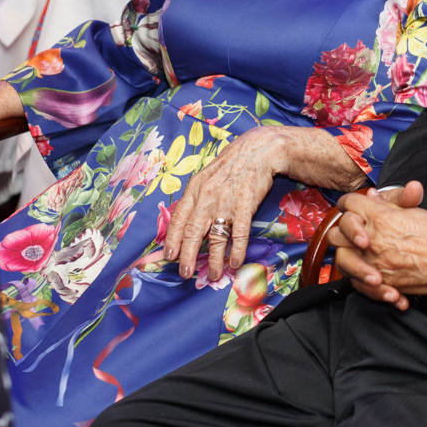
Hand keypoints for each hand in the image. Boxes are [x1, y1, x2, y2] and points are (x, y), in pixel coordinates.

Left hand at [164, 126, 289, 281]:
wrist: (257, 151)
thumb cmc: (230, 166)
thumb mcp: (205, 177)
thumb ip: (194, 198)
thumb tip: (184, 220)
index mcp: (194, 190)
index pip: (178, 219)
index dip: (172, 240)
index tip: (169, 257)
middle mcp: (207, 197)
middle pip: (193, 232)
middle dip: (188, 256)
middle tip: (186, 274)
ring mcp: (226, 202)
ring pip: (217, 236)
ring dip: (215, 259)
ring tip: (213, 275)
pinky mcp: (246, 204)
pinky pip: (240, 232)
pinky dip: (237, 249)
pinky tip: (235, 262)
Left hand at [327, 182, 426, 309]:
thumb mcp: (413, 210)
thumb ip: (389, 202)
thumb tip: (373, 197)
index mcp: (379, 217)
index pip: (350, 203)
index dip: (349, 204)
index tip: (353, 209)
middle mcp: (372, 239)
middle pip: (338, 233)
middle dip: (343, 232)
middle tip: (354, 234)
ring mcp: (374, 262)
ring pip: (342, 260)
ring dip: (348, 259)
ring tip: (362, 258)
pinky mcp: (381, 282)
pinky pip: (359, 284)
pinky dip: (364, 283)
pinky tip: (375, 278)